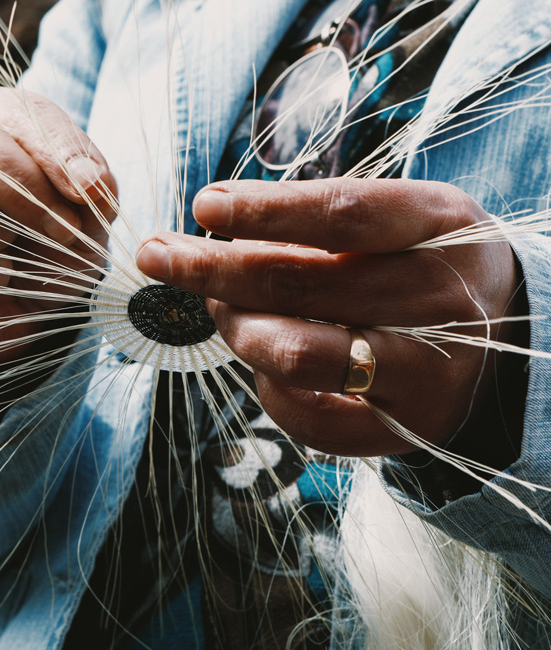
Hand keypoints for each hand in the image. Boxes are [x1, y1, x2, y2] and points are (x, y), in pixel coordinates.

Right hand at [0, 83, 115, 362]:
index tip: (90, 189)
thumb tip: (90, 183)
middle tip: (67, 230)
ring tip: (21, 254)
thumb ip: (93, 190)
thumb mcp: (89, 213)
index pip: (15, 109)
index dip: (56, 149)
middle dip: (27, 189)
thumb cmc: (55, 245)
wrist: (26, 309)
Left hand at [136, 178, 524, 457]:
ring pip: (294, 354)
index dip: (264, 209)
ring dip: (234, 327)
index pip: (342, 213)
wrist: (509, 342)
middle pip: (302, 285)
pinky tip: (264, 358)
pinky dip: (265, 384)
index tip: (202, 203)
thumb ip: (318, 220)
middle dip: (212, 269)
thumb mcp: (399, 219)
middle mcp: (440, 302)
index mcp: (440, 229)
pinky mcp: (401, 430)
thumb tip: (212, 230)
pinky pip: (304, 415)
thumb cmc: (424, 262)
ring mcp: (425, 374)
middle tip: (157, 256)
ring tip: (216, 307)